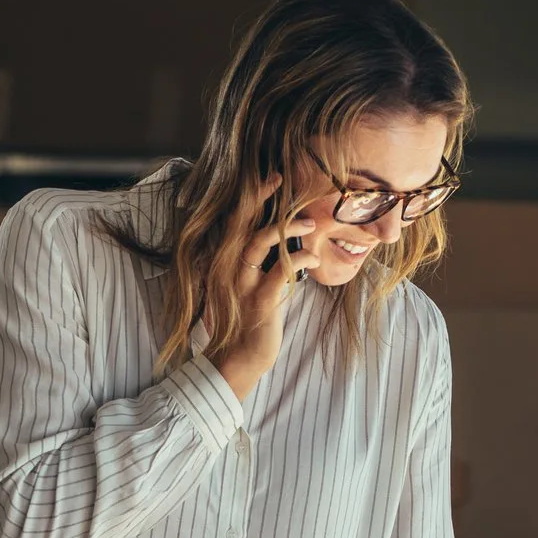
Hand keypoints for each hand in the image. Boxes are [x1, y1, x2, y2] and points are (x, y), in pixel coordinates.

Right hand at [211, 176, 320, 400]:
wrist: (236, 359)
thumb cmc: (245, 321)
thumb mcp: (245, 286)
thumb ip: (255, 263)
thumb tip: (278, 240)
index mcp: (224, 262)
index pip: (235, 221)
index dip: (251, 197)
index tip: (272, 178)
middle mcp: (227, 268)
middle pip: (241, 223)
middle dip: (261, 198)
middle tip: (282, 180)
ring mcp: (240, 284)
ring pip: (259, 242)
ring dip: (287, 229)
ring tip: (310, 225)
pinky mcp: (258, 302)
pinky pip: (279, 272)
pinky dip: (300, 259)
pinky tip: (313, 257)